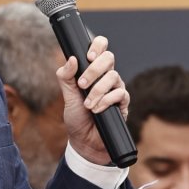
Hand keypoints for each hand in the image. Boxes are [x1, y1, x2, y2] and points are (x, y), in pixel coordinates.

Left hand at [56, 35, 129, 164]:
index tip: (88, 56)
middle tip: (82, 84)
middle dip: (94, 70)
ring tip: (88, 105)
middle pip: (109, 58)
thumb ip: (65, 77)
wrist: (85, 142)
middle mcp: (107, 77)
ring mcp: (116, 89)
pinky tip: (97, 110)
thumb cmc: (77, 118)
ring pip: (113, 76)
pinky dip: (106, 101)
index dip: (98, 45)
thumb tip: (70, 58)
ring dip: (97, 90)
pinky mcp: (123, 103)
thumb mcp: (67, 97)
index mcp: (93, 71)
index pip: (101, 48)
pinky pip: (120, 94)